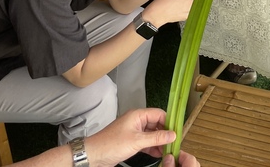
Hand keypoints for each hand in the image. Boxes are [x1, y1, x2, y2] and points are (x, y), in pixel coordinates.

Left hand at [84, 108, 198, 166]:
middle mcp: (136, 121)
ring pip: (151, 134)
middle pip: (156, 124)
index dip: (169, 122)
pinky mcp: (130, 141)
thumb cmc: (112, 145)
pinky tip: (158, 154)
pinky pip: (145, 142)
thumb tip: (173, 134)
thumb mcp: (137, 141)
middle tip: (174, 143)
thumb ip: (156, 138)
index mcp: (138, 115)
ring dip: (159, 141)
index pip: (159, 114)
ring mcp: (133, 132)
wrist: (93, 156)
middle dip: (165, 133)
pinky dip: (152, 147)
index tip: (177, 132)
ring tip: (168, 150)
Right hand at [142, 0, 197, 27]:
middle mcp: (191, 0)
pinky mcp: (188, 16)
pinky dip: (188, 9)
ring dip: (192, 2)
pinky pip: (191, 10)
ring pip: (196, 3)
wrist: (157, 14)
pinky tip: (180, 8)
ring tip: (181, 2)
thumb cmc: (162, 2)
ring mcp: (190, 9)